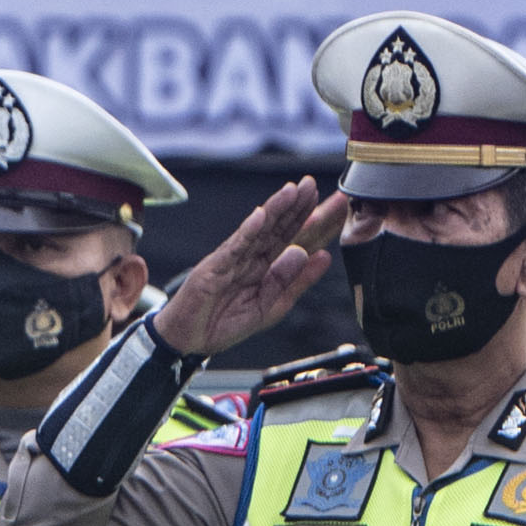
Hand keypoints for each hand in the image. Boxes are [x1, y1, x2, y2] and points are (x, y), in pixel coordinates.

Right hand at [144, 176, 343, 362]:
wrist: (189, 341)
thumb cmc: (224, 324)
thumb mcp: (272, 307)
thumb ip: (295, 282)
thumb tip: (321, 256)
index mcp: (267, 267)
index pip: (295, 238)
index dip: (315, 221)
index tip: (336, 204)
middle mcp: (251, 257)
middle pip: (279, 227)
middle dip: (298, 206)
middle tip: (314, 184)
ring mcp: (232, 260)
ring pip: (258, 230)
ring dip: (275, 209)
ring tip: (292, 191)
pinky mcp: (214, 268)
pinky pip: (234, 247)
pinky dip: (247, 231)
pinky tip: (260, 216)